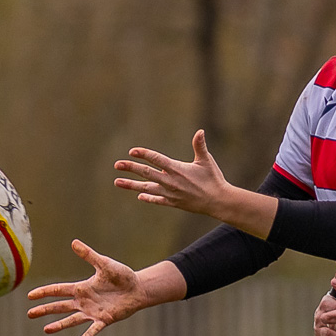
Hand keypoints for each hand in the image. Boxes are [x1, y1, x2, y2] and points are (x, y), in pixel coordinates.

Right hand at [26, 241, 149, 335]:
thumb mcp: (104, 264)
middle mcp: (84, 301)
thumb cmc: (122, 276)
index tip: (30, 295)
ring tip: (46, 329)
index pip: (59, 290)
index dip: (44, 292)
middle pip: (60, 306)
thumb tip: (74, 242)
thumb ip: (89, 255)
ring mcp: (93, 312)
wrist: (138, 288)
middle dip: (45, 310)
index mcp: (82, 288)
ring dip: (59, 325)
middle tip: (29, 314)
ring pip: (72, 319)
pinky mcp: (104, 319)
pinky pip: (93, 329)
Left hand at [113, 130, 230, 216]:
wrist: (218, 201)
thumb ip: (199, 146)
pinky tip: (139, 196)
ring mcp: (170, 193)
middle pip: (146, 173)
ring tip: (117, 182)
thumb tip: (200, 131)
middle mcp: (170, 181)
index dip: (144, 154)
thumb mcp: (206, 161)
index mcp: (177, 169)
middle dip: (131, 168)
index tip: (132, 151)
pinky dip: (148, 197)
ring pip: (147, 188)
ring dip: (131, 185)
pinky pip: (157, 200)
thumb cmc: (213, 179)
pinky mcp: (174, 203)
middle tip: (117, 165)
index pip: (156, 159)